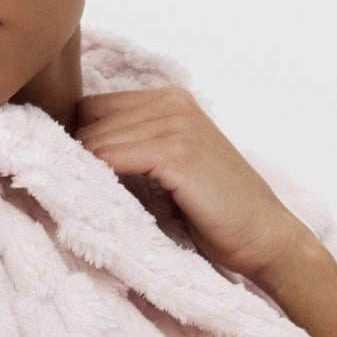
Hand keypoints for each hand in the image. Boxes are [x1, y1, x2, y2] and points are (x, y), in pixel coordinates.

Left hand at [71, 86, 313, 282]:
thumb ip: (134, 148)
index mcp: (170, 99)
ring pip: (95, 140)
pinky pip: (111, 157)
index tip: (77, 178)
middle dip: (77, 158)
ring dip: (85, 173)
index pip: (92, 107)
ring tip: (89, 204)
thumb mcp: (169, 167)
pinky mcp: (178, 153)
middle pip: (88, 120)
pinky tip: (101, 204)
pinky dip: (97, 180)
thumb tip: (72, 155)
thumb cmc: (214, 211)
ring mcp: (177, 124)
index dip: (79, 142)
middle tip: (78, 196)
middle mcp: (172, 102)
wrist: (264, 236)